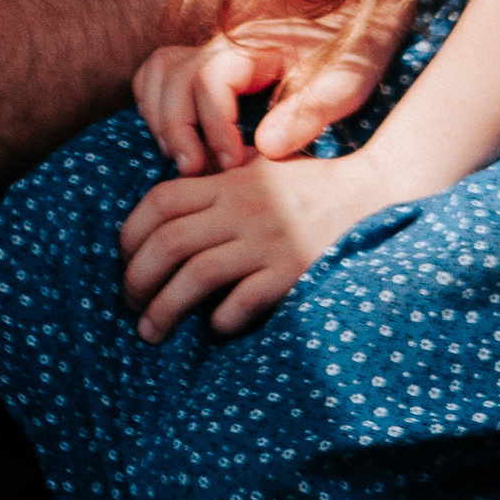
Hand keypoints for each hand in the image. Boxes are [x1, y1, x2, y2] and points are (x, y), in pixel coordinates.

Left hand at [119, 151, 370, 337]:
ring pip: (195, 274)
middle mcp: (242, 208)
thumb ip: (219, 176)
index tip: (124, 261)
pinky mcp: (292, 272)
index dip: (130, 234)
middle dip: (136, 279)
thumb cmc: (311, 184)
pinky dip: (219, 319)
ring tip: (151, 333)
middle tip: (130, 306)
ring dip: (165, 308)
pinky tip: (213, 330)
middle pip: (168, 242)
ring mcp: (267, 240)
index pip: (159, 201)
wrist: (375, 193)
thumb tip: (168, 206)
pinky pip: (242, 301)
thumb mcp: (260, 167)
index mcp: (228, 179)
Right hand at [136, 21, 345, 172]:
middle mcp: (226, 43)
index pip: (208, 79)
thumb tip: (265, 146)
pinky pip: (162, 74)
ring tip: (187, 160)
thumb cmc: (360, 51)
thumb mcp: (348, 81)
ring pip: (158, 73)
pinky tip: (182, 141)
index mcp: (255, 44)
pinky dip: (158, 105)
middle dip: (177, 128)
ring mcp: (215, 50)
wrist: (365, 16)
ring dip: (162, 118)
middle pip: (171, 77)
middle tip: (197, 171)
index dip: (212, 126)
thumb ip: (310, 111)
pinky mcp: (214, 63)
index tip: (231, 165)